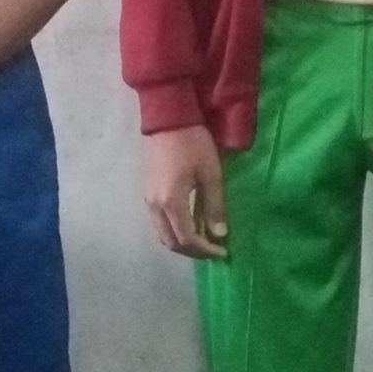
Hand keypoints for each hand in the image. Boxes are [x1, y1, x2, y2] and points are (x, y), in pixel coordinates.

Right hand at [144, 125, 227, 258]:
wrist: (169, 120)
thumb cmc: (194, 144)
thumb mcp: (211, 175)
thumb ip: (215, 206)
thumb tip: (220, 234)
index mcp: (170, 202)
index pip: (186, 238)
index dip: (205, 250)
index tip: (223, 251)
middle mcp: (155, 206)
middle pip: (171, 242)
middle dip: (193, 251)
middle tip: (214, 250)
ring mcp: (149, 200)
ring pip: (163, 234)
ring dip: (183, 243)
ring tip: (205, 240)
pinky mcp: (149, 193)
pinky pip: (160, 223)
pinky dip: (175, 231)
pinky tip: (192, 225)